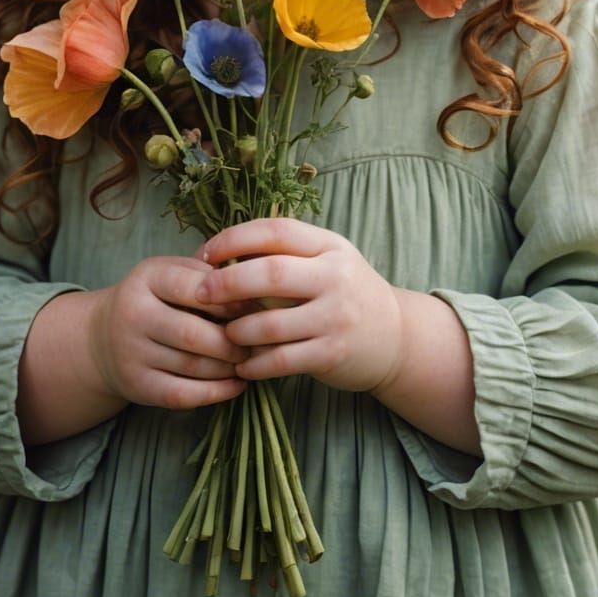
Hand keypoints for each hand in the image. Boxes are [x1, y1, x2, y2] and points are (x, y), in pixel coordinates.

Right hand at [88, 254, 249, 410]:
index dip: (228, 299)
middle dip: (232, 341)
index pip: (192, 287)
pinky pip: (184, 394)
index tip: (254, 306)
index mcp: (146, 278)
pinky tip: (237, 384)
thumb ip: (208, 272)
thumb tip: (256, 281)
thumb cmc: (156, 299)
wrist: (103, 338)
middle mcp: (133, 315)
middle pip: (192, 333)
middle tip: (257, 341)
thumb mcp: (173, 272)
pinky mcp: (138, 386)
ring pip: (192, 366)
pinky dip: (217, 392)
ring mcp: (132, 354)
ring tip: (251, 361)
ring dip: (229, 367)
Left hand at [196, 219, 404, 394]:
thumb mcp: (326, 260)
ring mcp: (335, 317)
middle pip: (270, 274)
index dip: (235, 238)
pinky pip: (281, 360)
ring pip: (270, 323)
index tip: (206, 252)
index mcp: (330, 246)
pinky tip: (242, 365)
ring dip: (237, 330)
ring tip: (224, 333)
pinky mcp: (332, 354)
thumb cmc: (345, 292)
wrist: (395, 337)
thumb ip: (286, 252)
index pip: (276, 231)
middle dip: (227, 283)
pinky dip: (255, 364)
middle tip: (201, 294)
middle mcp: (335, 277)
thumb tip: (222, 251)